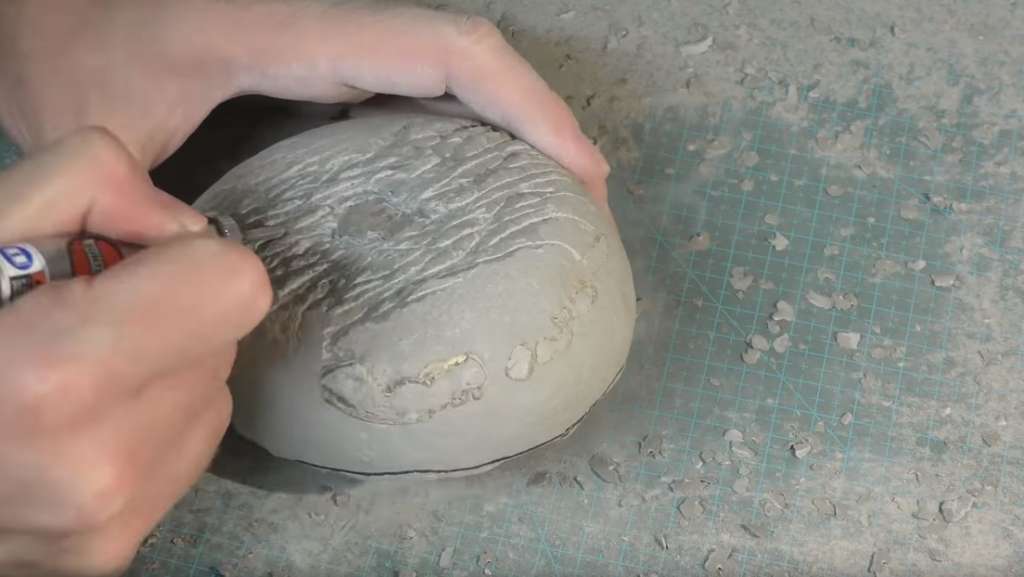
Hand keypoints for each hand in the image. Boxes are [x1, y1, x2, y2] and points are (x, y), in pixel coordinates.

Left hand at [0, 1, 609, 204]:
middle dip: (543, 122)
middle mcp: (325, 26)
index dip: (527, 106)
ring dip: (515, 123)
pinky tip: (477, 183)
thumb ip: (152, 207)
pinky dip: (468, 126)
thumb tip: (230, 277)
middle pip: (470, 55)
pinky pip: (417, 84)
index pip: (444, 52)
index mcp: (292, 30)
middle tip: (587, 207)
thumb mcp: (95, 133)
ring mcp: (326, 39)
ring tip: (554, 199)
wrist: (40, 2)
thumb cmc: (63, 48)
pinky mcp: (316, 61)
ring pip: (451, 66)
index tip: (580, 173)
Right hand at [0, 128, 270, 575]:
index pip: (237, 287)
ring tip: (62, 376)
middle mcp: (104, 464)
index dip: (189, 256)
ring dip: (157, 369)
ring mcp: (112, 522)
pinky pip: (184, 449)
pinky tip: (70, 424)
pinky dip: (144, 422)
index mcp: (60, 375)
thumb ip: (88, 184)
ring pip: (210, 394)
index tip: (125, 260)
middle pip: (225, 339)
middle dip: (166, 311)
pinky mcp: (115, 551)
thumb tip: (185, 225)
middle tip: (74, 319)